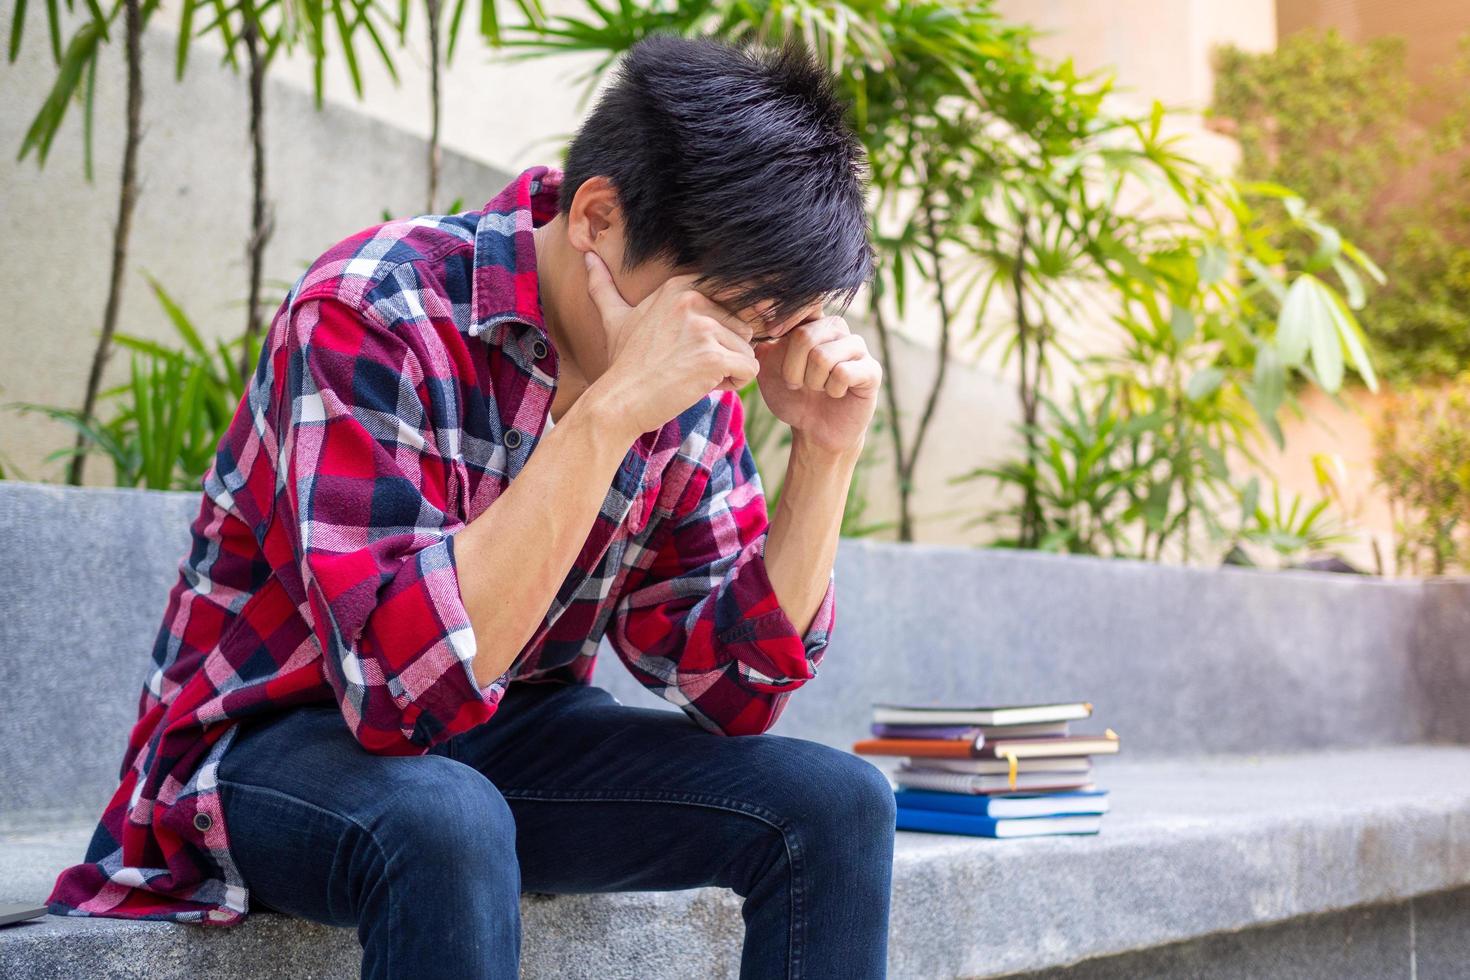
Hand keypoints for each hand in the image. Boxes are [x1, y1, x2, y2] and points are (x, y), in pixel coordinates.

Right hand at [582, 250, 758, 439]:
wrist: (618, 401)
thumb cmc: (623, 364)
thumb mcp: (615, 318)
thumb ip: (604, 286)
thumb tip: (586, 256)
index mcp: (680, 285)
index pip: (731, 301)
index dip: (718, 331)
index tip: (689, 346)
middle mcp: (693, 299)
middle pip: (742, 326)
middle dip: (724, 351)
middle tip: (687, 364)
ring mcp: (703, 327)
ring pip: (747, 349)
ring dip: (728, 369)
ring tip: (692, 375)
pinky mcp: (712, 356)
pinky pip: (749, 370)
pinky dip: (733, 384)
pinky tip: (701, 386)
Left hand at [754, 315, 881, 456]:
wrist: (814, 431)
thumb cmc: (792, 396)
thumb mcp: (767, 367)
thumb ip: (761, 339)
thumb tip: (757, 309)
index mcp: (812, 322)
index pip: (801, 304)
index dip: (783, 320)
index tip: (771, 333)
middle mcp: (837, 328)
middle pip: (804, 336)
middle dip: (791, 369)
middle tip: (796, 384)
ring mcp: (857, 347)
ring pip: (822, 356)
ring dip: (812, 382)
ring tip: (817, 389)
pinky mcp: (872, 370)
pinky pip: (843, 373)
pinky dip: (831, 390)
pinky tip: (836, 393)